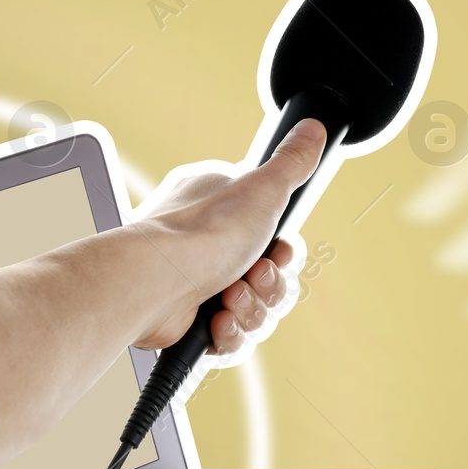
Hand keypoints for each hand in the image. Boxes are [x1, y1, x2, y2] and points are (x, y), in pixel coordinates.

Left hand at [131, 117, 327, 355]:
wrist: (153, 283)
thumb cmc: (200, 233)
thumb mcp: (261, 188)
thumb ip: (292, 164)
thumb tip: (314, 129)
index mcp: (223, 210)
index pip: (275, 238)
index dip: (285, 253)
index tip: (278, 252)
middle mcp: (210, 247)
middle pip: (270, 280)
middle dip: (269, 286)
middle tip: (251, 276)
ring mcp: (200, 286)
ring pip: (254, 312)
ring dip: (250, 310)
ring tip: (227, 299)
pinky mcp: (191, 325)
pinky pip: (231, 339)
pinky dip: (229, 333)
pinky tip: (216, 322)